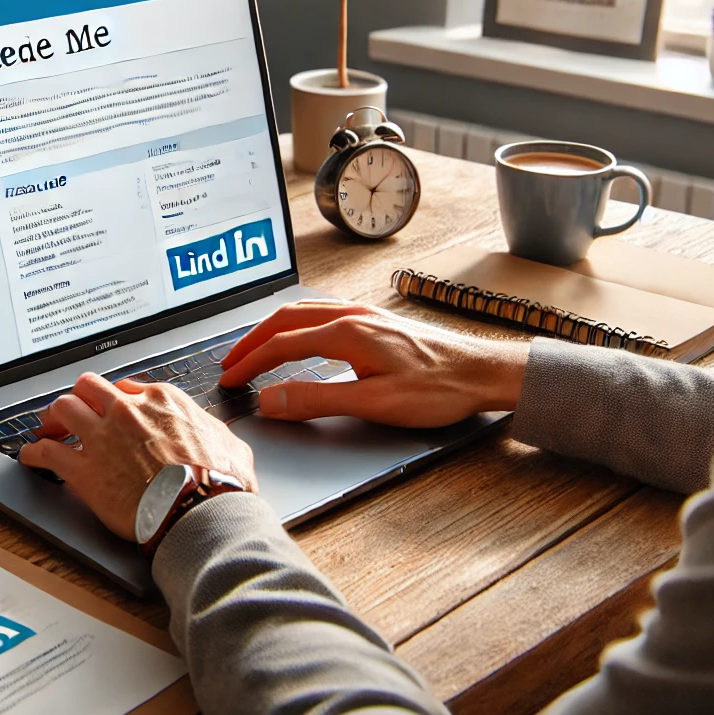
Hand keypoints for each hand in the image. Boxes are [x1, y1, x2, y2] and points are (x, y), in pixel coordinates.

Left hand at [20, 373, 256, 541]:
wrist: (201, 513)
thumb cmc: (219, 484)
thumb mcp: (229, 444)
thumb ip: (213, 431)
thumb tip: (218, 435)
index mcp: (162, 400)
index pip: (126, 387)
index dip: (115, 401)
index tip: (112, 411)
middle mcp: (127, 410)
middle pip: (89, 387)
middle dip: (80, 398)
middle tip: (74, 414)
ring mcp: (101, 436)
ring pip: (63, 407)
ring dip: (53, 418)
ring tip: (48, 430)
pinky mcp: (83, 468)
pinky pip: (45, 452)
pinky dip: (34, 453)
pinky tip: (30, 458)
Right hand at [217, 300, 529, 427]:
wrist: (483, 372)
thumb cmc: (439, 389)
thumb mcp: (374, 402)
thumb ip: (317, 399)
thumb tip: (271, 398)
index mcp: (348, 332)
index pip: (282, 344)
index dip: (250, 363)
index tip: (230, 380)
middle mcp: (353, 315)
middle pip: (286, 320)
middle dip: (253, 341)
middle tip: (230, 364)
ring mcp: (366, 314)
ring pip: (304, 311)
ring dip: (273, 329)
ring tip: (254, 349)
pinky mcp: (377, 321)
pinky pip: (323, 312)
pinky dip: (297, 324)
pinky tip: (300, 336)